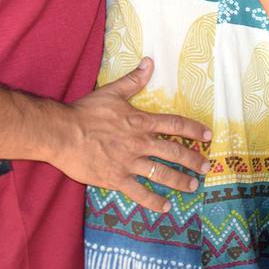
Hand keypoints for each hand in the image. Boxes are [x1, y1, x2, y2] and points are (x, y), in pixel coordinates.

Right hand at [47, 59, 211, 212]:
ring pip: (161, 173)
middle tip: (206, 167)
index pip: (175, 125)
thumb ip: (133, 80)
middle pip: (174, 152)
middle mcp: (139, 143)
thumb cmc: (85, 112)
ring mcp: (129, 162)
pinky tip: (166, 207)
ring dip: (180, 181)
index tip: (208, 136)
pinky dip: (153, 201)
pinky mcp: (116, 179)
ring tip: (192, 186)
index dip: (194, 130)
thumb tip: (149, 62)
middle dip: (193, 160)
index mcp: (140, 121)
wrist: (61, 134)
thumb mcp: (112, 92)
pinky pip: (139, 193)